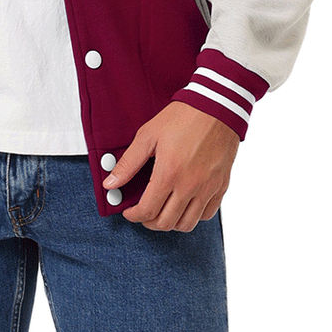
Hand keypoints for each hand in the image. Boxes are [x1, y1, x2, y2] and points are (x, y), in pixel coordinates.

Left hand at [103, 101, 239, 231]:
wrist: (217, 107)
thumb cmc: (181, 118)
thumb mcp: (148, 135)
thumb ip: (128, 163)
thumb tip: (110, 184)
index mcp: (169, 173)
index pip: (147, 210)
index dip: (133, 216)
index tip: (128, 211)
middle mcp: (190, 186)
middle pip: (166, 223)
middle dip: (149, 222)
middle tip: (142, 212)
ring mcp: (208, 188)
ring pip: (187, 224)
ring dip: (171, 223)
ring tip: (162, 210)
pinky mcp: (221, 186)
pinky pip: (207, 215)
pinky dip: (193, 216)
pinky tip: (184, 204)